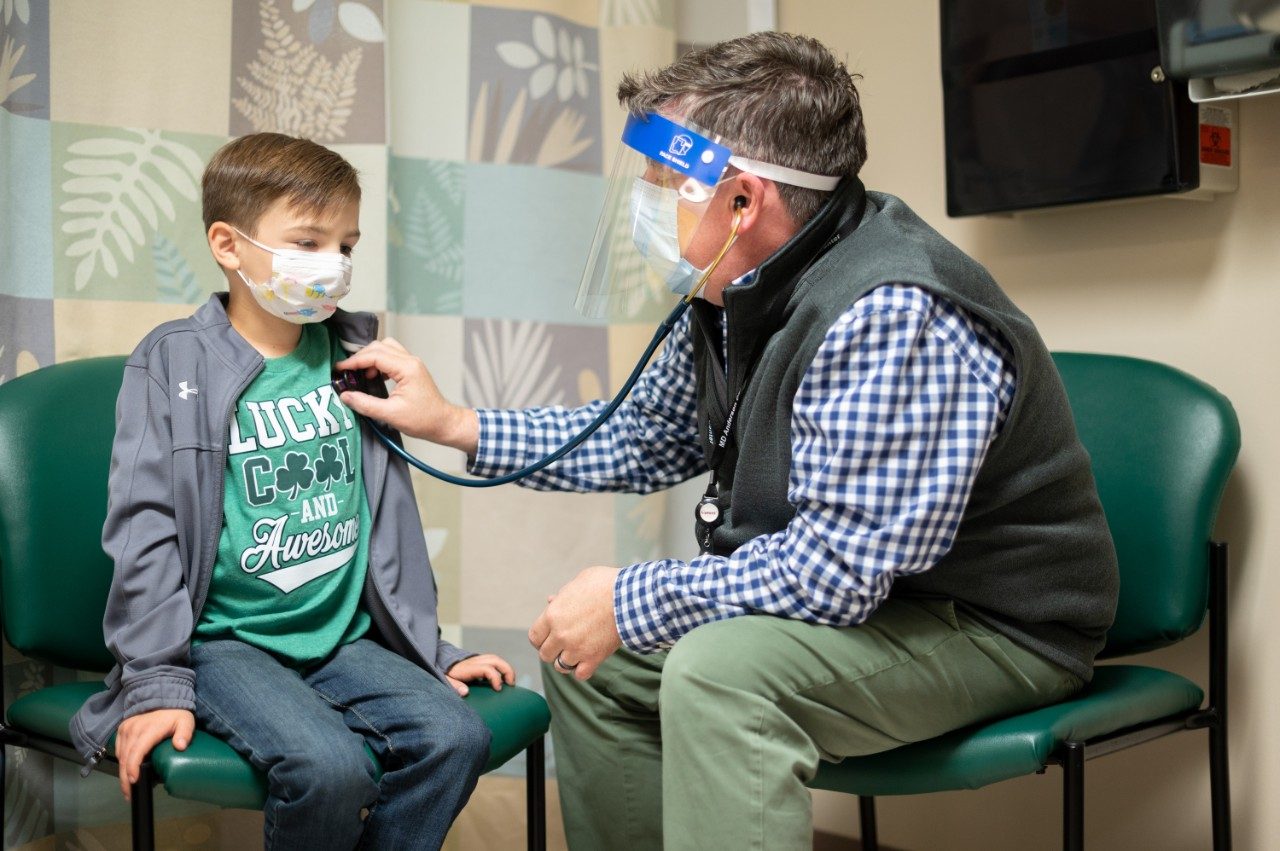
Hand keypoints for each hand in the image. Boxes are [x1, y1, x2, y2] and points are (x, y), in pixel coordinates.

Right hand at [115, 708, 194, 800]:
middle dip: (125, 779)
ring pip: (120, 756)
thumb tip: (180, 746)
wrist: (162, 697)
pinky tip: (126, 772)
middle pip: (125, 759)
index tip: (134, 782)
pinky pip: (119, 749)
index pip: (136, 752)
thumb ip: (184, 734)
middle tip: (129, 795)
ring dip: (122, 772)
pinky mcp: (122, 730)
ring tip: (128, 788)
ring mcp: (126, 729)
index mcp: (148, 730)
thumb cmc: (175, 713)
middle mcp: (133, 730)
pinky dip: (122, 762)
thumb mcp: (185, 721)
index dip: (133, 769)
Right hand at [334, 337, 477, 451]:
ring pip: (386, 348)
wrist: (443, 423)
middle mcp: (410, 361)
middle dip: (360, 357)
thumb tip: (345, 396)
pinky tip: (373, 376)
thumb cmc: (423, 420)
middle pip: (379, 347)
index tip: (339, 369)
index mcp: (407, 368)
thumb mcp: (390, 414)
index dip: (354, 361)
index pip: (375, 355)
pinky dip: (379, 362)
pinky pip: (392, 357)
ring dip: (370, 357)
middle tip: (346, 371)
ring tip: (360, 374)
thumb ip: (365, 404)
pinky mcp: (411, 369)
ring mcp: (412, 364)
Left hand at [446, 654, 516, 696]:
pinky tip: (502, 678)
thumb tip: (465, 692)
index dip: (495, 678)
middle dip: (507, 671)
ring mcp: (476, 659)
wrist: (438, 662)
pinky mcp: (477, 661)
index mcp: (467, 668)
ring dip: (506, 668)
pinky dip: (500, 667)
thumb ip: (455, 686)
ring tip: (510, 681)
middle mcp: (474, 661)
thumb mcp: (445, 680)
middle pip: (495, 660)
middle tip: (511, 685)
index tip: (498, 689)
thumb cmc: (444, 674)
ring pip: (496, 658)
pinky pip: (492, 661)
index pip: (487, 668)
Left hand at [528, 566, 622, 680]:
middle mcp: (561, 635)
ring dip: (567, 660)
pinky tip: (587, 660)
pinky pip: (580, 675)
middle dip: (553, 650)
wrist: (630, 597)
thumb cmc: (605, 585)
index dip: (541, 638)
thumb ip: (562, 595)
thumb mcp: (578, 582)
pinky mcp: (594, 658)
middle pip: (545, 655)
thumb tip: (551, 601)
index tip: (549, 636)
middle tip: (564, 644)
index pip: (534, 637)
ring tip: (577, 652)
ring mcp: (576, 649)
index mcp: (553, 615)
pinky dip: (582, 670)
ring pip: (561, 666)